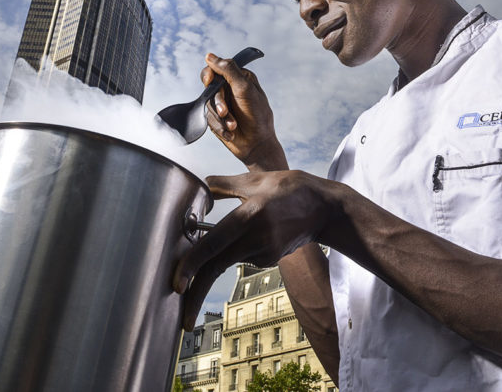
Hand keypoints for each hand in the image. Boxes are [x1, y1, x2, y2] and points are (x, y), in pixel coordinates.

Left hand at [172, 170, 334, 330]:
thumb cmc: (288, 188)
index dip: (192, 265)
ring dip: (223, 254)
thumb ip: (224, 184)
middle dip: (196, 295)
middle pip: (216, 267)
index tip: (177, 285)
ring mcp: (265, 251)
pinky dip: (240, 248)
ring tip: (250, 224)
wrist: (324, 208)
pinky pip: (244, 256)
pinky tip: (261, 229)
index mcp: (249, 216)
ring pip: (230, 259)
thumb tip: (201, 188)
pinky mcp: (271, 259)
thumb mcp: (255, 179)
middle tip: (184, 321)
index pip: (213, 245)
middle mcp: (256, 237)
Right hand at [201, 53, 283, 170]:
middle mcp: (230, 89)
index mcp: (239, 78)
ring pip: (208, 104)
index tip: (210, 80)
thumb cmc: (257, 115)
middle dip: (218, 101)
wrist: (257, 144)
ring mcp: (223, 104)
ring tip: (233, 125)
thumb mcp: (244, 88)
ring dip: (221, 117)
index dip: (210, 74)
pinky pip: (208, 118)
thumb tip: (210, 56)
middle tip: (225, 111)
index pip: (216, 68)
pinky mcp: (217, 118)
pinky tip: (230, 132)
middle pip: (210, 87)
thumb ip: (228, 70)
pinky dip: (219, 126)